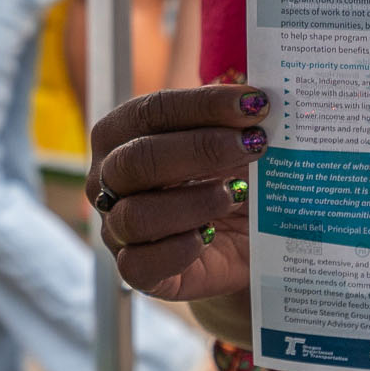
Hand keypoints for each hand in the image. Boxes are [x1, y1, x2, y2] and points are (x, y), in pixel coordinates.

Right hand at [87, 83, 265, 302]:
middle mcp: (107, 179)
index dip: (204, 105)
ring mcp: (116, 228)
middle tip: (256, 144)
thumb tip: (262, 98)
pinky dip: (178, 249)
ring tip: (237, 195)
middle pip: (138, 159)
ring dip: (194, 202)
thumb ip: (237, 118)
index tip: (254, 104)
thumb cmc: (229, 176)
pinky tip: (210, 235)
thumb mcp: (233, 140)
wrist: (242, 242)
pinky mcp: (136, 272)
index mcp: (121, 134)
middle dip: (202, 149)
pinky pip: (138, 265)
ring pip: (136, 215)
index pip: (152, 111)